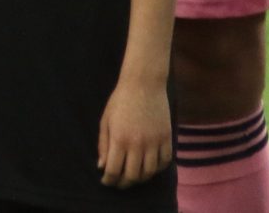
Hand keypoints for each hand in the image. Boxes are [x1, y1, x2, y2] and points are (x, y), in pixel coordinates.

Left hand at [97, 72, 171, 187]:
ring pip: (149, 172)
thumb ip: (103, 145)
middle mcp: (138, 144)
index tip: (106, 182)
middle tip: (119, 183)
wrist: (144, 84)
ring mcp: (154, 142)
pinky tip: (149, 167)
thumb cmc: (120, 101)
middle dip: (123, 183)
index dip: (109, 180)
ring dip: (140, 178)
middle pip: (132, 176)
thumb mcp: (106, 121)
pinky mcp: (166, 138)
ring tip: (133, 177)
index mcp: (119, 139)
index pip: (114, 170)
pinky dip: (157, 169)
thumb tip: (102, 166)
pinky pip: (164, 162)